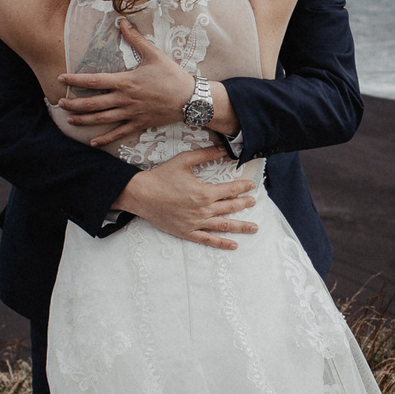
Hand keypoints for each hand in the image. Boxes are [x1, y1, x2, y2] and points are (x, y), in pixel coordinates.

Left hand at [60, 27, 193, 142]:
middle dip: (74, 103)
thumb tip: (122, 22)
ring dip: (83, 120)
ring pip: (101, 119)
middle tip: (60, 102)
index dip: (75, 79)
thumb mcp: (154, 54)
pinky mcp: (139, 124)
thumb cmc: (172, 76)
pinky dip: (105, 139)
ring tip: (69, 119)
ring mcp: (131, 114)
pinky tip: (93, 142)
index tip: (61, 77)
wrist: (190, 99)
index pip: (94, 80)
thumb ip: (136, 39)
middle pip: (93, 103)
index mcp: (125, 82)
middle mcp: (124, 100)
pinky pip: (118, 133)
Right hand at [113, 147, 258, 248]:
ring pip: (224, 226)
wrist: (141, 194)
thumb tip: (223, 149)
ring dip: (241, 227)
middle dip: (244, 204)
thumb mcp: (184, 161)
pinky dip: (222, 243)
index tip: (251, 185)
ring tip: (254, 228)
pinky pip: (208, 240)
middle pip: (231, 208)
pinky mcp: (187, 232)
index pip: (231, 190)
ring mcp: (196, 223)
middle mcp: (203, 210)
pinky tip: (234, 245)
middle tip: (253, 202)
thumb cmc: (161, 177)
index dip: (243, 187)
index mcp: (204, 193)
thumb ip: (205, 154)